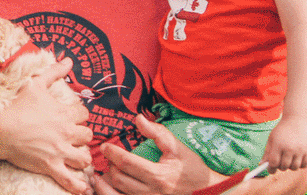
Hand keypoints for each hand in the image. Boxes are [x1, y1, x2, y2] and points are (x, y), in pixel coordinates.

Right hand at [0, 58, 92, 193]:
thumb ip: (54, 72)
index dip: (79, 115)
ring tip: (75, 157)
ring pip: (84, 158)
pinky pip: (70, 180)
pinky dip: (78, 185)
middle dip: (82, 137)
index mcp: (64, 113)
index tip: (72, 116)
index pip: (84, 114)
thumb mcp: (35, 84)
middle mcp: (66, 132)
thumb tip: (69, 60)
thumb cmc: (15, 105)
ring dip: (81, 158)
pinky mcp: (51, 166)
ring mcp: (59, 151)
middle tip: (73, 137)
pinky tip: (82, 187)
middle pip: (88, 136)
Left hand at [96, 114, 217, 194]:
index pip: (127, 163)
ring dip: (105, 184)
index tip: (105, 146)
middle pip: (119, 179)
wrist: (206, 191)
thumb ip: (157, 133)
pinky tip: (106, 188)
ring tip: (100, 175)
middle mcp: (152, 193)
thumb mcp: (177, 147)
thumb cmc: (191, 167)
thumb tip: (138, 118)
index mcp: (159, 176)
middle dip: (110, 166)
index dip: (112, 153)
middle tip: (108, 158)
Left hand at [262, 117, 306, 171]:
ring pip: (294, 167)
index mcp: (278, 145)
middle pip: (284, 167)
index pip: (274, 162)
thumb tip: (261, 165)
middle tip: (279, 163)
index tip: (270, 170)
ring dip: (290, 166)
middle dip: (280, 167)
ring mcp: (300, 150)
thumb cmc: (282, 130)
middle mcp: (290, 148)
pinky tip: (296, 159)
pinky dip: (300, 165)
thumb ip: (267, 152)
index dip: (271, 168)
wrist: (296, 120)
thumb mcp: (271, 138)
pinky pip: (304, 165)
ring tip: (288, 160)